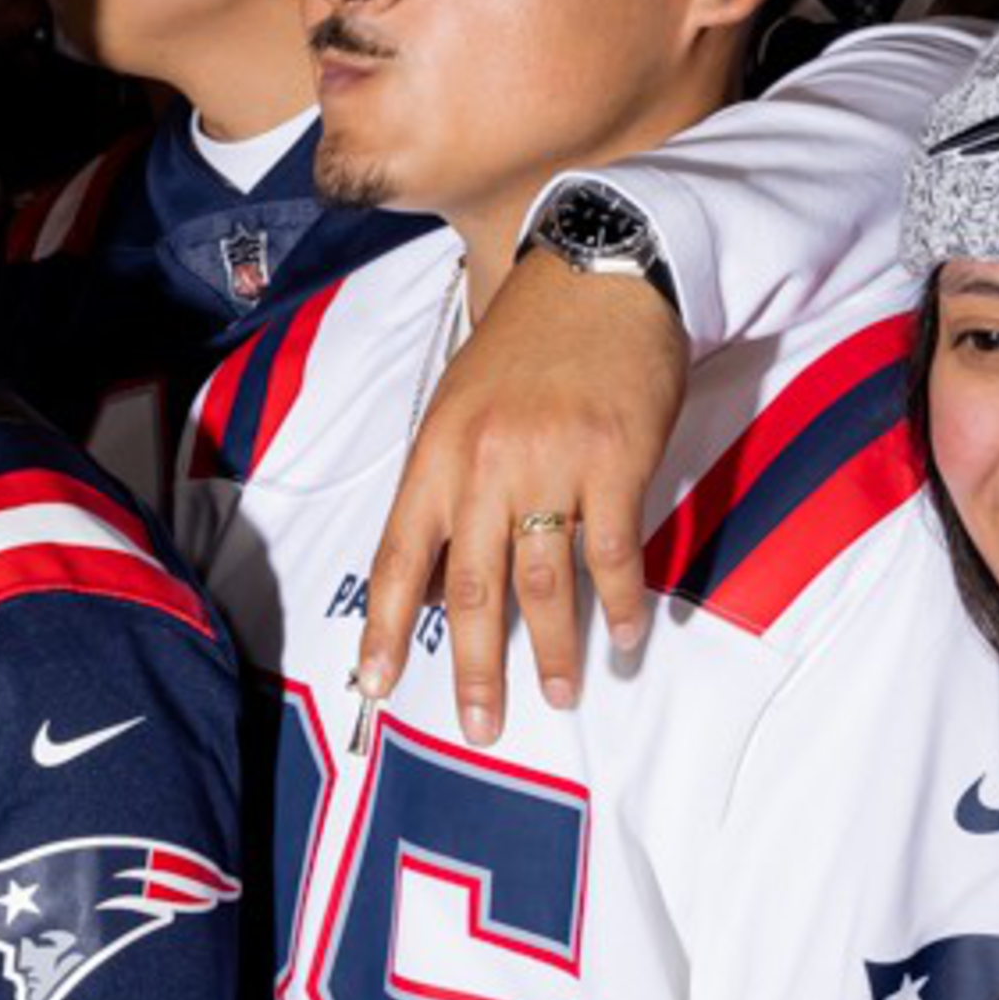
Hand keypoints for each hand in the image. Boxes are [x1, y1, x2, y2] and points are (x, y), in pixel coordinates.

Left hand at [354, 252, 686, 745]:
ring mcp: (551, 462)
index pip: (399, 558)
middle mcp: (484, 465)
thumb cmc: (524, 349)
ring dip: (554, 649)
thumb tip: (435, 584)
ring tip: (557, 696)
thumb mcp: (458, 410)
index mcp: (435, 455)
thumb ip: (445, 493)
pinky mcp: (615, 459)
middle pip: (471, 589)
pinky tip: (623, 637)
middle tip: (480, 725)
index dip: (384, 629)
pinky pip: (613, 551)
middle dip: (473, 667)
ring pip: (544, 580)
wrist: (597, 274)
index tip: (375, 686)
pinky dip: (620, 603)